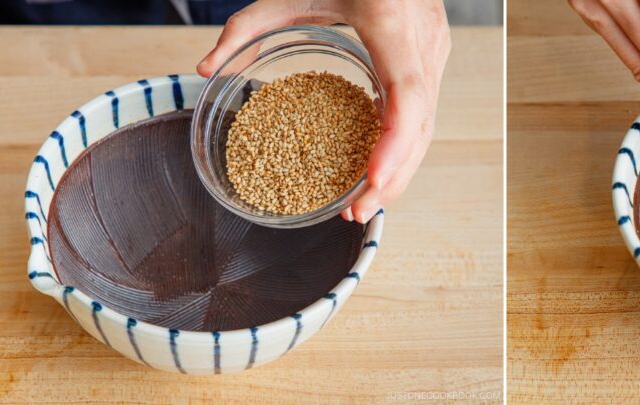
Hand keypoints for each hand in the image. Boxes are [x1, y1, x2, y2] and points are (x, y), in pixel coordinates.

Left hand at [197, 0, 451, 223]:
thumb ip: (247, 26)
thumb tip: (206, 68)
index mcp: (391, 19)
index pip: (406, 94)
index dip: (393, 144)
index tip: (373, 180)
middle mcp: (422, 39)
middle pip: (421, 122)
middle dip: (394, 175)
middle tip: (358, 212)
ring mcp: (434, 47)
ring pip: (429, 122)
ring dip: (401, 168)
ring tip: (364, 202)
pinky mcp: (431, 54)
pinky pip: (423, 109)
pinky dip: (402, 144)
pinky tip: (375, 169)